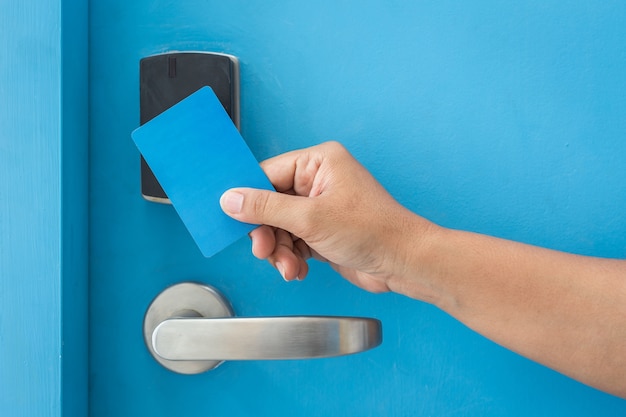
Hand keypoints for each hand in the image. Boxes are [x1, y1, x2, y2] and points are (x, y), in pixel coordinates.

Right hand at [220, 141, 431, 292]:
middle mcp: (319, 181)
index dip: (248, 197)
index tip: (231, 216)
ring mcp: (321, 207)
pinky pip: (293, 241)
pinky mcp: (323, 231)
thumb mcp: (310, 218)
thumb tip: (231, 199)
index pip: (268, 174)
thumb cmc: (372, 230)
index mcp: (319, 162)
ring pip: (280, 226)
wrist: (403, 263)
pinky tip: (298, 269)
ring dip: (279, 250)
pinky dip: (291, 257)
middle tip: (263, 250)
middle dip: (267, 231)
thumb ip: (266, 208)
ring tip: (287, 266)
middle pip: (271, 203)